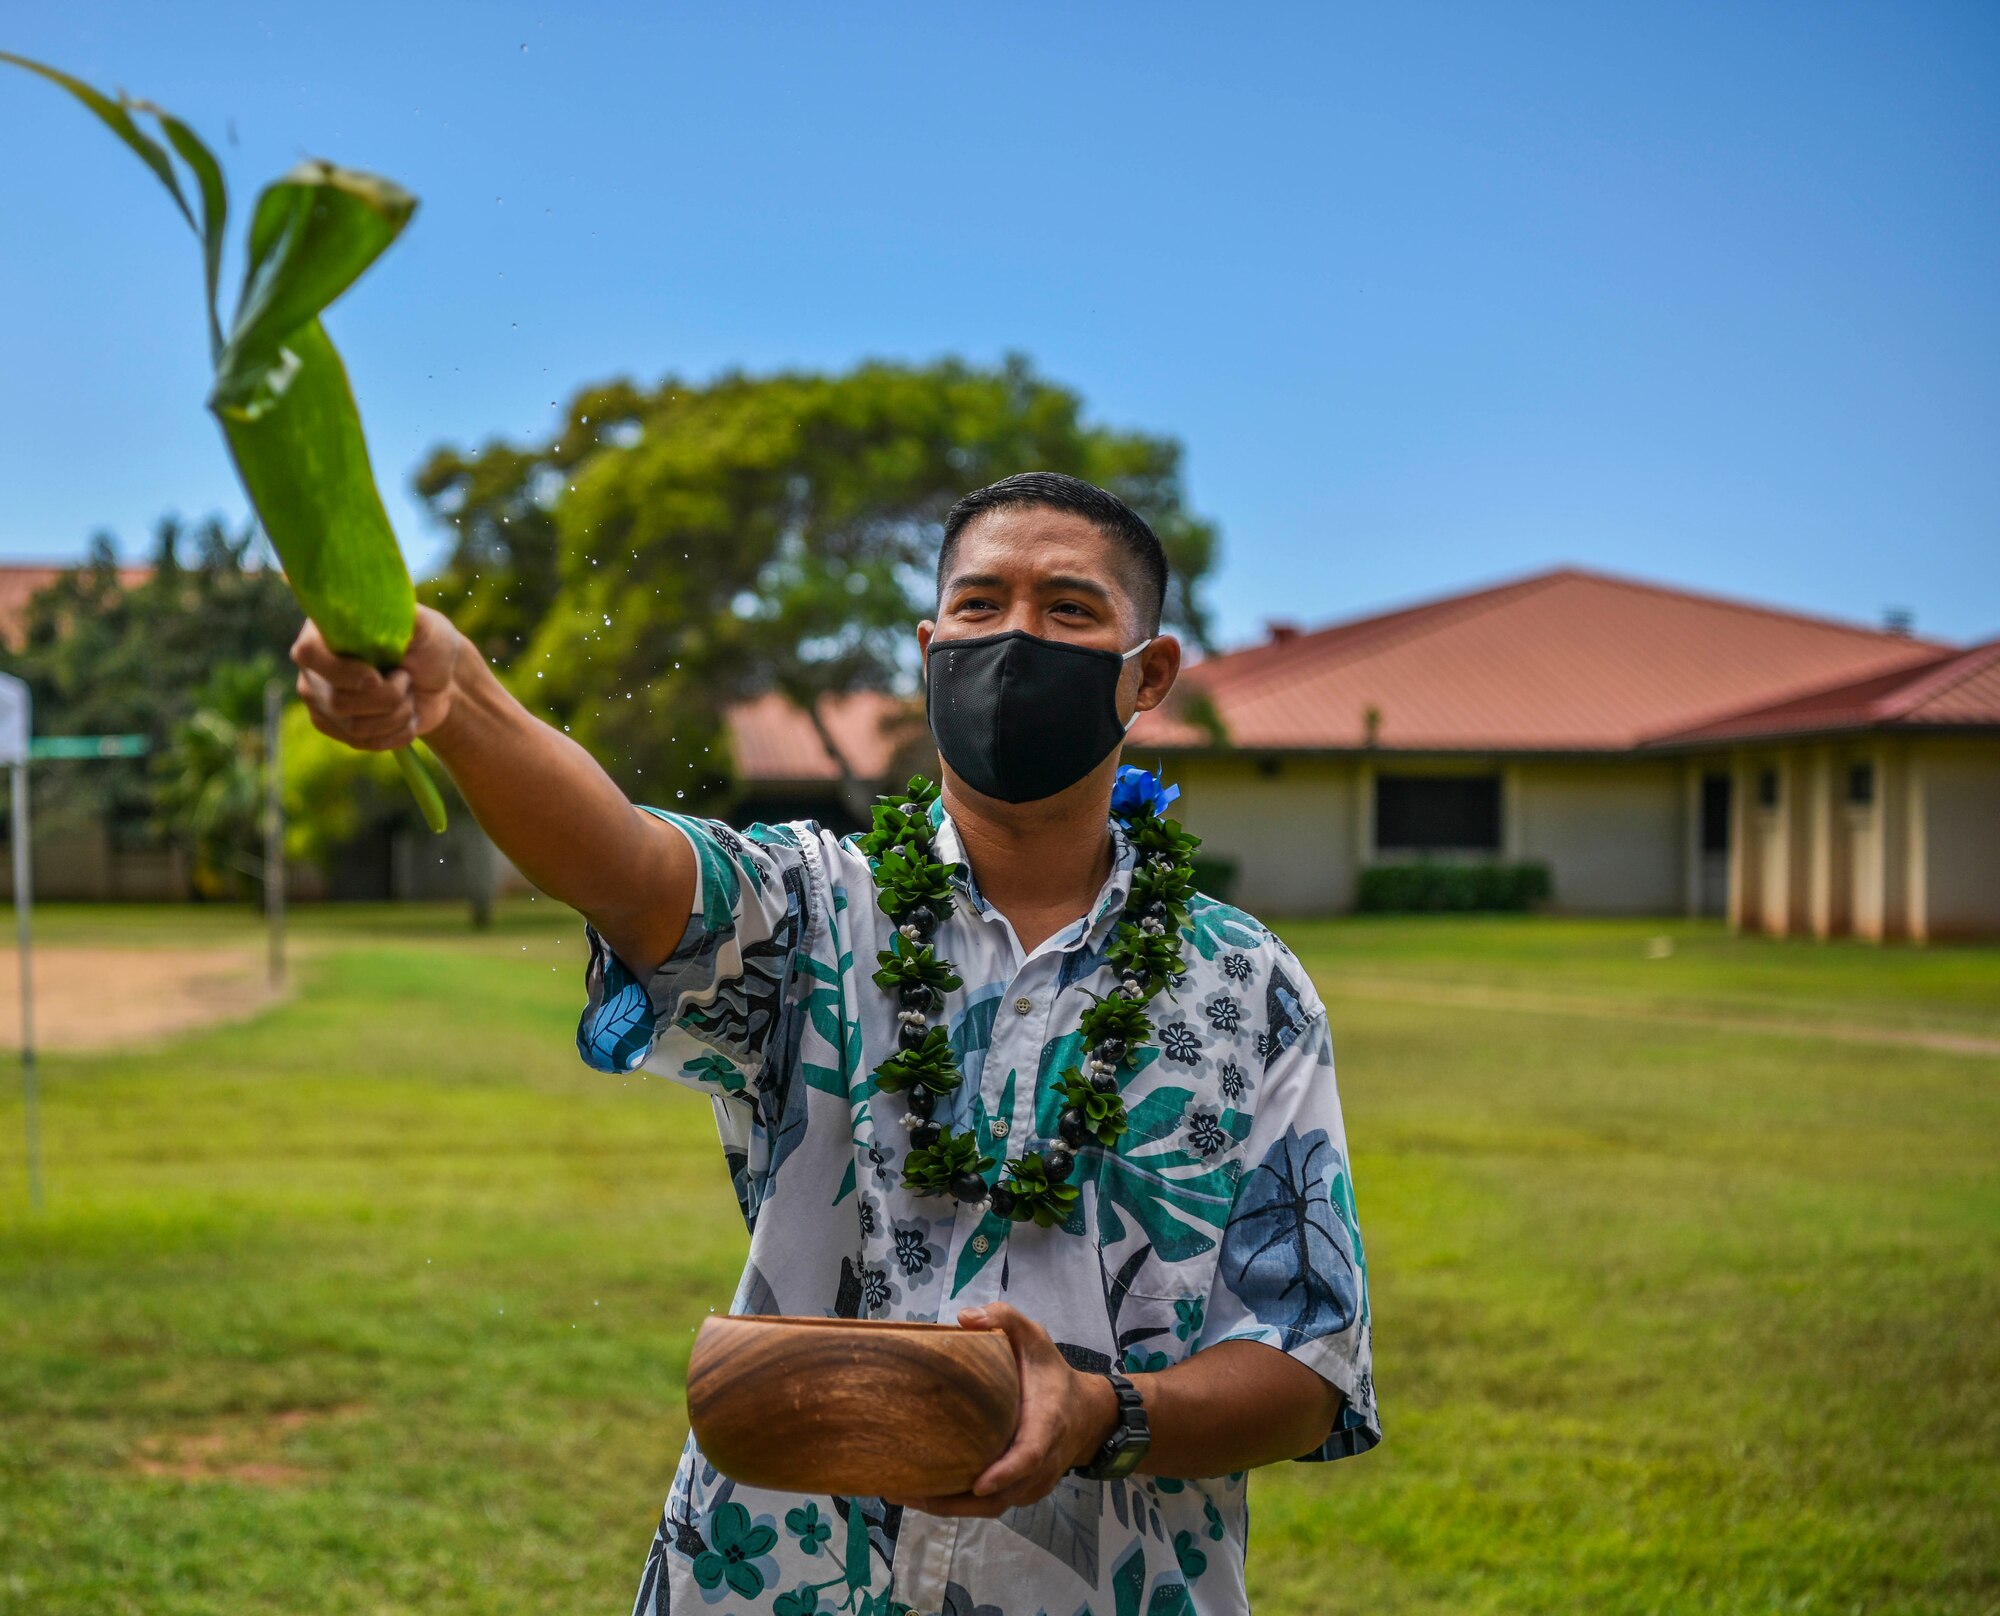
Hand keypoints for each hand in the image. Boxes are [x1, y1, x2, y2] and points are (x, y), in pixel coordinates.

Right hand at [292, 604, 464, 750]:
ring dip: (398, 714)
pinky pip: (363, 743)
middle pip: (338, 701)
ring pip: (355, 727)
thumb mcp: (423, 625)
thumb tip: (376, 607)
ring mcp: (322, 701)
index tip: (377, 676)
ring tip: (408, 694)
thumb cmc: (429, 644)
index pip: (309, 653)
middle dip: (389, 696)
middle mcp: (314, 668)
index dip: (344, 672)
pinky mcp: (337, 727)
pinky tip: (408, 715)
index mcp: (325, 631)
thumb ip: (400, 616)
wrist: (443, 681)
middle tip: (406, 678)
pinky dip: (397, 733)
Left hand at [885, 1302, 1117, 1517]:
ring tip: (904, 1493)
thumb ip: (1006, 1319)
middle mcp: (1041, 1463)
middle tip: (907, 1490)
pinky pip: (991, 1506)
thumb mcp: (1035, 1337)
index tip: (977, 1484)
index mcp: (1046, 1424)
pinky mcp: (1022, 1494)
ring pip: (992, 1507)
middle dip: (954, 1501)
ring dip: (948, 1507)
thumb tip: (964, 1318)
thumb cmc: (1050, 1373)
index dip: (1005, 1473)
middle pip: (1000, 1495)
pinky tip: (925, 1493)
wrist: (1086, 1415)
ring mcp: (1032, 1484)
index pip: (1028, 1456)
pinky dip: (959, 1504)